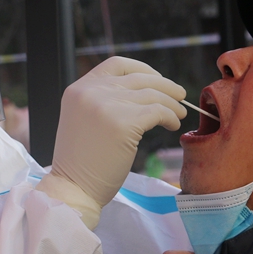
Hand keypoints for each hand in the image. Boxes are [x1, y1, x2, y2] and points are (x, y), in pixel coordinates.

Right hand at [37, 57, 185, 228]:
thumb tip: (140, 93)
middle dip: (165, 86)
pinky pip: (158, 112)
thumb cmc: (80, 163)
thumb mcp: (82, 119)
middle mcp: (91, 92)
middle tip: (179, 96)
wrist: (73, 189)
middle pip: (140, 78)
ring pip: (152, 95)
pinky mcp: (124, 124)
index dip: (143, 69)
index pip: (117, 64)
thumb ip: (102, 101)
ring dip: (171, 104)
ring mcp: (107, 106)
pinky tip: (172, 125)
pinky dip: (170, 117)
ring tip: (179, 115)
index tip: (157, 79)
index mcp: (78, 89)